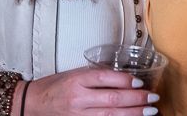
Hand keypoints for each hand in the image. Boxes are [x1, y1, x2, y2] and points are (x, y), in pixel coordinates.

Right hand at [21, 67, 159, 115]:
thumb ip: (96, 76)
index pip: (104, 78)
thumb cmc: (56, 85)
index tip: (140, 81)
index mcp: (76, 80)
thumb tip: (124, 77)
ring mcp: (79, 115)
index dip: (124, 80)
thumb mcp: (74, 74)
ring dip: (133, 114)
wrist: (34, 104)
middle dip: (136, 99)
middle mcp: (78, 98)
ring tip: (149, 111)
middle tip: (153, 97)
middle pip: (112, 100)